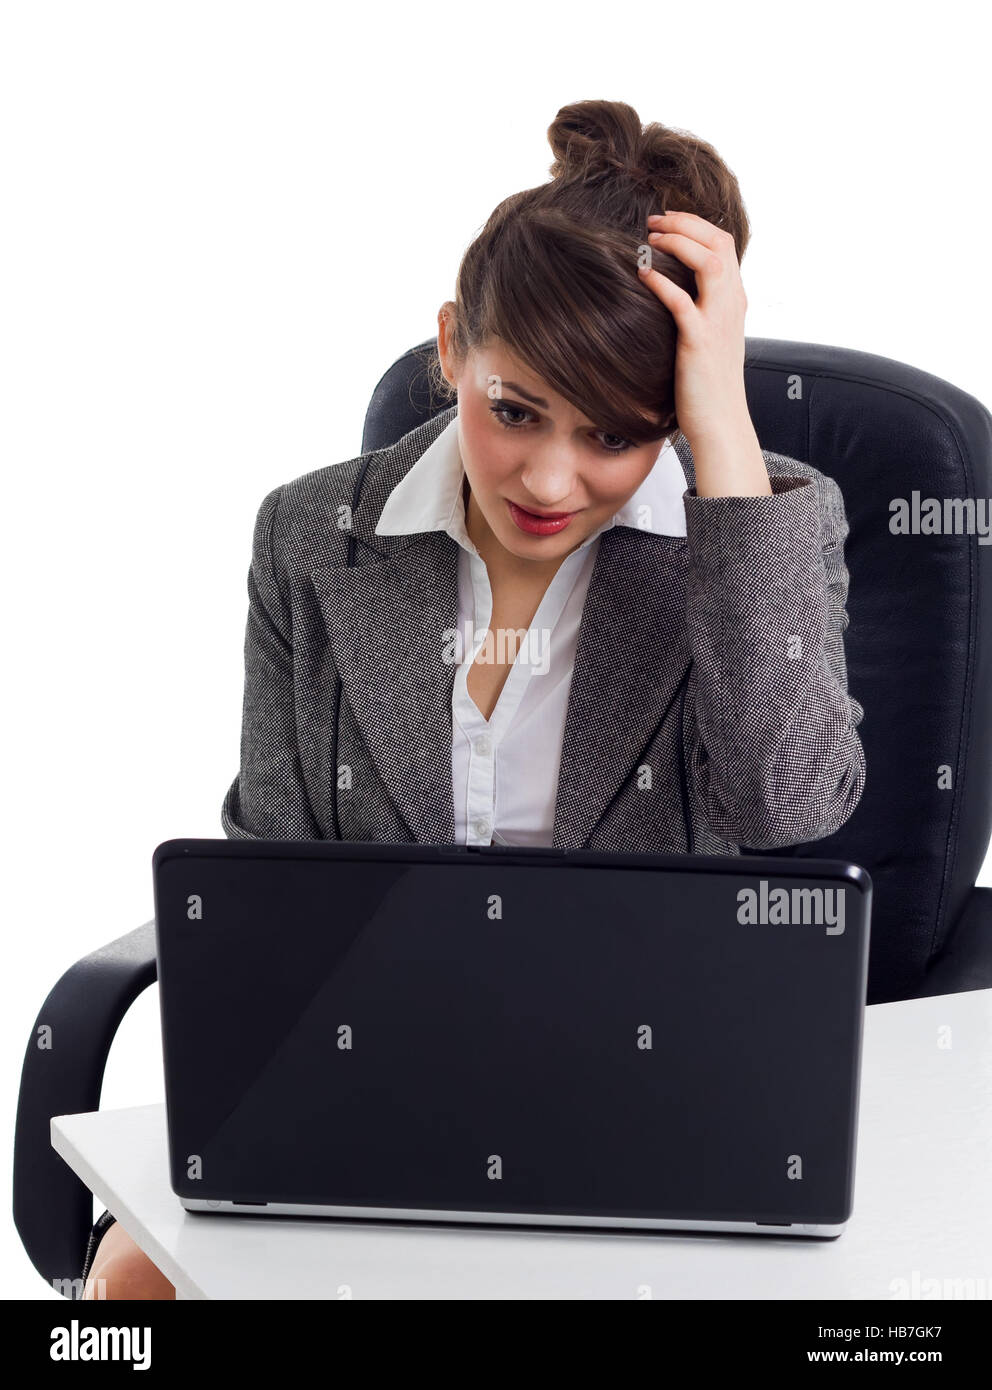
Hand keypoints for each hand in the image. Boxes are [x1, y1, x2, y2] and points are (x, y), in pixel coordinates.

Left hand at [638, 210, 750, 448]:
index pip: (724, 244)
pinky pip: (682, 302)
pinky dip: (662, 282)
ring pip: (709, 262)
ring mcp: (718, 322)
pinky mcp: (699, 341)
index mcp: (734, 301)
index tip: (667, 221)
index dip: (696, 225)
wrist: (721, 422)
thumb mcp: (712, 339)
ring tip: (650, 238)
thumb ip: (702, 311)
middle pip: (719, 243)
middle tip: (654, 220)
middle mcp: (731, 305)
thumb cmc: (709, 385)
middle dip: (686, 223)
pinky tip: (642, 273)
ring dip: (679, 243)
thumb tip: (674, 293)